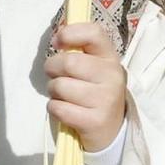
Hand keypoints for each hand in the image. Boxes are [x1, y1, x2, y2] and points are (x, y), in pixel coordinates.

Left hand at [45, 22, 126, 152]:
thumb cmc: (94, 93)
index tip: (58, 42)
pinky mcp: (95, 121)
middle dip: (52, 68)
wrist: (110, 131)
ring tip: (64, 96)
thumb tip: (57, 34)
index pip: (94, 33)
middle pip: (69, 62)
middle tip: (55, 76)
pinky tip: (66, 111)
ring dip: (53, 92)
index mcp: (110, 57)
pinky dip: (55, 109)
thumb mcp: (93, 68)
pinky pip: (59, 108)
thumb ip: (79, 51)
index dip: (70, 33)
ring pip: (60, 86)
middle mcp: (112, 75)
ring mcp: (106, 99)